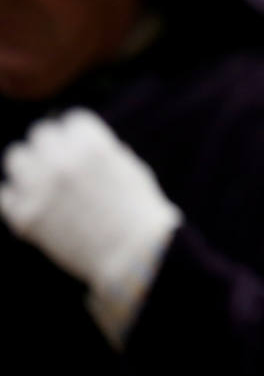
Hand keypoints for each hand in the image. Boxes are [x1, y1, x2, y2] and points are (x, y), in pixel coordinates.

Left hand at [0, 108, 181, 343]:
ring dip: (29, 165)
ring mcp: (41, 189)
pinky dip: (16, 196)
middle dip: (51, 145)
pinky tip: (32, 203)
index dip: (77, 133)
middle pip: (40, 133)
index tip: (79, 145)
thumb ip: (104, 151)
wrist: (133, 256)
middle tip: (59, 162)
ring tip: (41, 180)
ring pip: (16, 156)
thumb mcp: (130, 169)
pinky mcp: (25, 216)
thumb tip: (81, 142)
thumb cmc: (139, 212)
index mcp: (94, 146)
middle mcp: (63, 162)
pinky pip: (5, 194)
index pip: (71, 119)